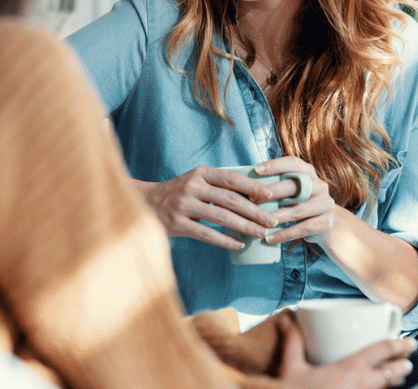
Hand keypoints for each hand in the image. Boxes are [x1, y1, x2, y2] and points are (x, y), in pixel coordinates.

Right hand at [138, 167, 279, 248]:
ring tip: (261, 233)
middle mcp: (192, 186)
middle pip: (230, 199)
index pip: (231, 178)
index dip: (252, 187)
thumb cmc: (178, 193)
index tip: (270, 196)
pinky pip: (207, 234)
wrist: (145, 203)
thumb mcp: (196, 181)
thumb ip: (218, 186)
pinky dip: (225, 240)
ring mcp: (184, 205)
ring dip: (245, 226)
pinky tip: (239, 244)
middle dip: (255, 211)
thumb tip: (253, 197)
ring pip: (221, 217)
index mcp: (200, 173)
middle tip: (272, 221)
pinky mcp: (177, 224)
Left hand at [254, 156, 340, 247]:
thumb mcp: (293, 190)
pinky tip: (269, 238)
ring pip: (297, 210)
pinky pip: (302, 229)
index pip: (293, 163)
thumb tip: (244, 182)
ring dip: (275, 217)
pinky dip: (284, 234)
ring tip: (258, 223)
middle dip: (271, 193)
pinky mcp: (325, 222)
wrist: (324, 224)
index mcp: (309, 172)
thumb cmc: (299, 203)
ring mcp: (325, 204)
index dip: (275, 165)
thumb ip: (277, 183)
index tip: (256, 170)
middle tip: (251, 199)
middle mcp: (320, 185)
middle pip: (294, 187)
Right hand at [277, 312, 414, 388]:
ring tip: (401, 373)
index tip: (409, 340)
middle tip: (409, 355)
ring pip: (385, 388)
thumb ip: (293, 342)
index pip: (381, 351)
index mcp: (350, 368)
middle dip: (402, 363)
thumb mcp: (292, 367)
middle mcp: (362, 385)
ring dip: (395, 379)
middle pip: (390, 372)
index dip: (398, 344)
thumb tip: (287, 319)